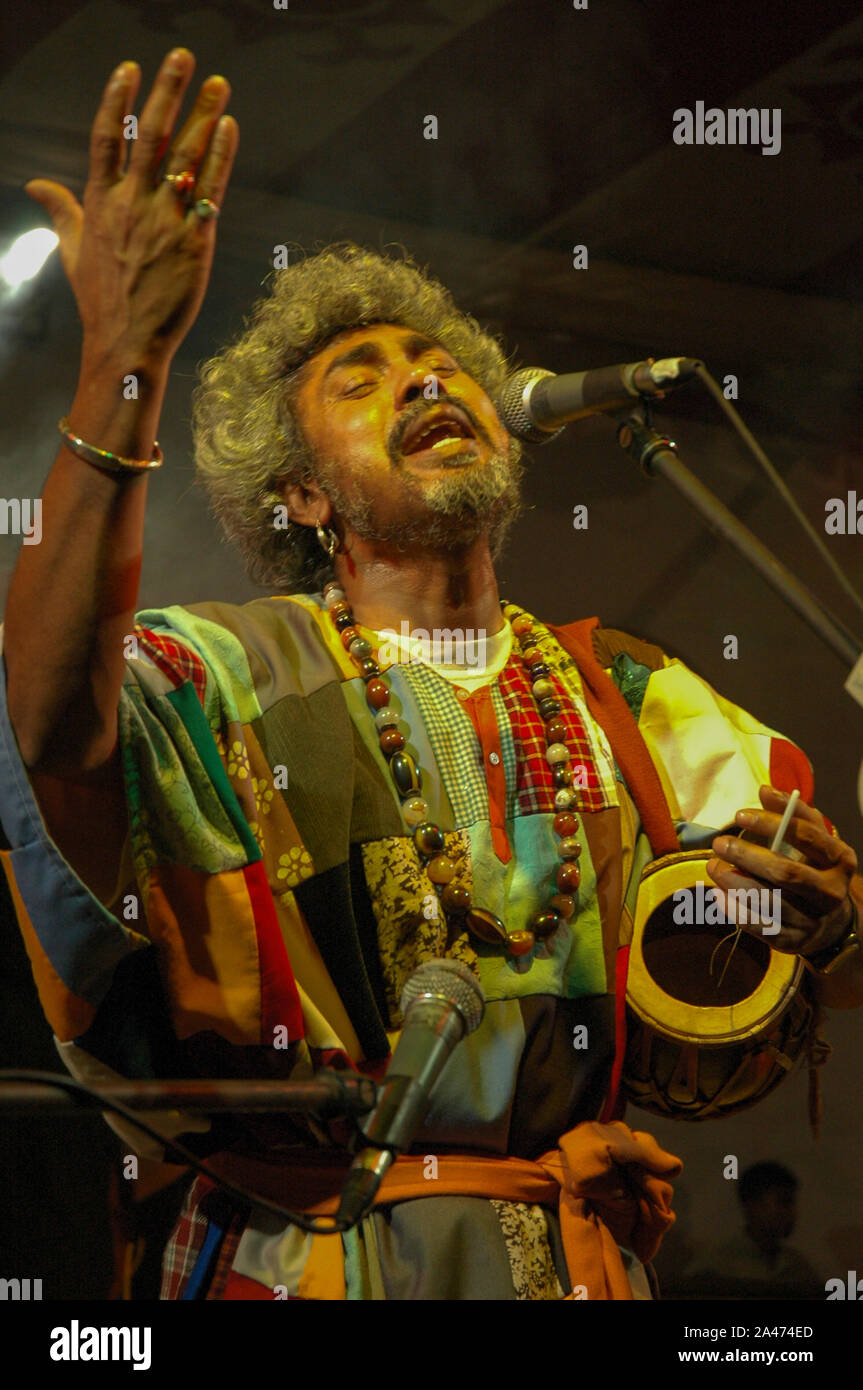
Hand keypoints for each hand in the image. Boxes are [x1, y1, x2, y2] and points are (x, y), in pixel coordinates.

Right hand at [24, 48, 237, 368]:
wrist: (128, 342)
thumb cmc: (101, 299)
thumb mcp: (71, 251)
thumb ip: (61, 210)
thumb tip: (36, 184)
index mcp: (100, 203)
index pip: (105, 138)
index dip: (116, 100)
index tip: (130, 68)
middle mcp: (131, 205)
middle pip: (149, 135)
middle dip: (167, 92)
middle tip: (183, 57)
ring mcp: (164, 222)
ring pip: (184, 157)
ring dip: (203, 115)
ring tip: (219, 84)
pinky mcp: (195, 242)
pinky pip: (210, 190)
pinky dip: (220, 157)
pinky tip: (229, 128)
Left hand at [706, 785, 856, 956]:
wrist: (831, 923)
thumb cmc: (816, 869)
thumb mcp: (814, 840)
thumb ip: (792, 813)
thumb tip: (764, 790)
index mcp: (840, 860)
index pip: (807, 836)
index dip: (771, 823)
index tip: (740, 815)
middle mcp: (831, 892)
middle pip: (786, 872)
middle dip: (747, 856)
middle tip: (719, 843)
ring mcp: (814, 920)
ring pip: (770, 901)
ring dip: (735, 883)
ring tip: (713, 867)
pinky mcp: (795, 943)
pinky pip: (761, 927)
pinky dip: (736, 910)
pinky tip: (718, 894)